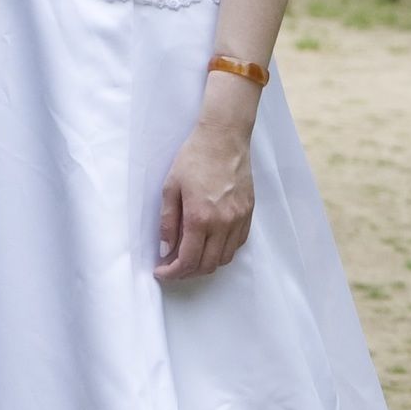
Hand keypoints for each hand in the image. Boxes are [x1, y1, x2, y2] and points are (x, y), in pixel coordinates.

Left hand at [155, 96, 255, 281]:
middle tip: (174, 267)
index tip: (162, 271)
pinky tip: (211, 244)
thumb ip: (168, 222)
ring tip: (192, 257)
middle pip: (207, 265)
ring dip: (206, 264)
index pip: (187, 260)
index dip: (172, 272)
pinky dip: (223, 251)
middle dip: (187, 272)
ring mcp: (239, 219)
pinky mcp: (249, 212)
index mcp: (200, 218)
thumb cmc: (194, 158)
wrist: (224, 137)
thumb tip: (166, 248)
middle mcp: (223, 223)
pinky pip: (238, 243)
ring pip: (225, 258)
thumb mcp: (170, 188)